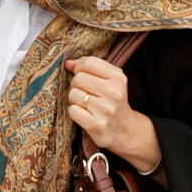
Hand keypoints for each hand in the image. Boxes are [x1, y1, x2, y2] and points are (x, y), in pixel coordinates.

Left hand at [65, 55, 159, 173]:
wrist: (123, 129)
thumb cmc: (111, 100)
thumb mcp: (109, 80)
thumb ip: (89, 67)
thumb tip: (68, 63)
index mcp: (118, 78)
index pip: (89, 63)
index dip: (80, 67)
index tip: (82, 74)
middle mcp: (114, 93)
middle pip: (79, 78)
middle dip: (77, 85)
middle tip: (86, 92)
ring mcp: (106, 110)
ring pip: (73, 94)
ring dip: (75, 99)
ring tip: (86, 104)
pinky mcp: (97, 125)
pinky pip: (72, 110)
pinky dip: (74, 112)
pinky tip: (84, 114)